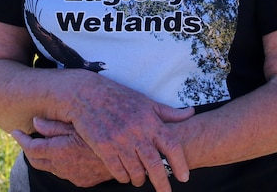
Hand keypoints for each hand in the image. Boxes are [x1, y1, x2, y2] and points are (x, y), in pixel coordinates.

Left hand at [12, 119, 112, 186]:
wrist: (128, 155)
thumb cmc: (103, 132)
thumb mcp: (79, 124)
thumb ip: (54, 125)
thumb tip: (35, 121)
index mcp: (60, 151)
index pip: (31, 148)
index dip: (21, 140)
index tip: (15, 131)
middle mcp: (63, 167)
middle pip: (36, 161)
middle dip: (29, 149)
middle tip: (26, 137)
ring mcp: (73, 176)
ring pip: (50, 167)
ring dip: (44, 156)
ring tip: (45, 142)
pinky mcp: (82, 181)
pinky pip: (64, 172)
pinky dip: (58, 163)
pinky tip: (64, 152)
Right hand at [48, 72, 192, 191]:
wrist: (86, 93)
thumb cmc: (119, 97)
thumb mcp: (145, 101)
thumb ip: (168, 112)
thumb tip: (191, 113)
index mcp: (149, 120)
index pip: (171, 146)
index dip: (180, 164)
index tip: (184, 177)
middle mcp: (136, 131)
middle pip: (154, 165)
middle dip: (162, 183)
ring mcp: (119, 140)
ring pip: (135, 171)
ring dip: (140, 180)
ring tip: (140, 180)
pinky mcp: (103, 146)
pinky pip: (117, 171)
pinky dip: (123, 177)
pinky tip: (125, 176)